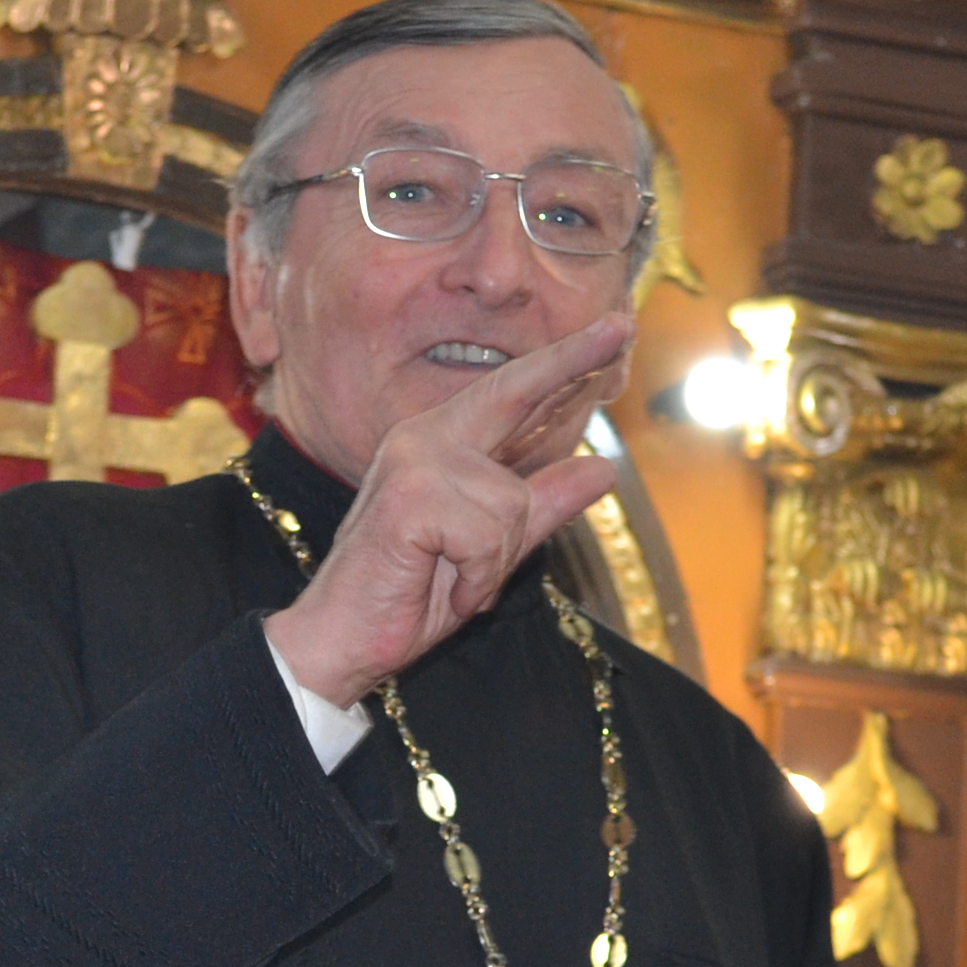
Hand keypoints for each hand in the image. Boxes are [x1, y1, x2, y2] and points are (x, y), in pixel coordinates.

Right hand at [262, 314, 630, 707]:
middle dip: (568, 360)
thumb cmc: (410, 596)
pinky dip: (476, 579)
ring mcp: (413, 463)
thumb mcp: (495, 549)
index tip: (616, 327)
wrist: (344, 639)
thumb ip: (544, 505)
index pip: (512, 392)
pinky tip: (446, 592)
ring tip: (456, 583)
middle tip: (622, 326)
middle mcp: (424, 438)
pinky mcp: (409, 500)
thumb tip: (602, 467)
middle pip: (513, 393)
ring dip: (493, 563)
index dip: (564, 359)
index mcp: (441, 443)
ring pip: (510, 503)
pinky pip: (486, 537)